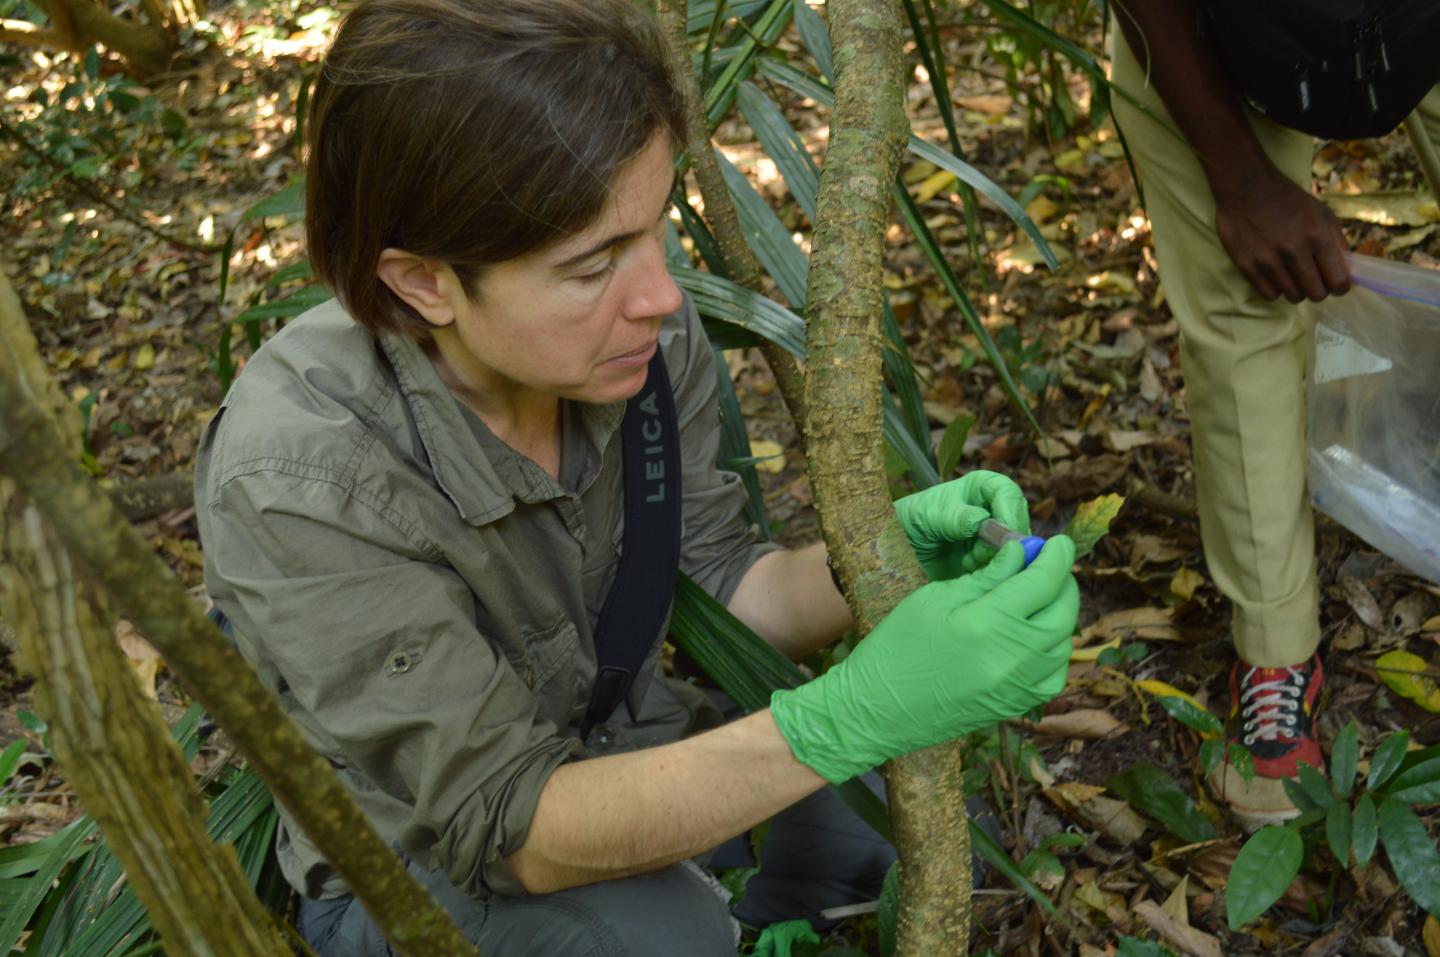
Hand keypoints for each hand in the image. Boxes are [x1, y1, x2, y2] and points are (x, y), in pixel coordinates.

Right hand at [770, 536, 1078, 782]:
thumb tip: (1021, 552)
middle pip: (1064, 610)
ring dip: (1059, 610)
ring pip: (1064, 640)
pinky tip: (1032, 630)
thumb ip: (986, 576)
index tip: (1055, 542)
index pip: (1043, 582)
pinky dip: (1053, 643)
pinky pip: (1054, 668)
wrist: (879, 711)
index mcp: (987, 625)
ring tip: (1037, 593)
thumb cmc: (897, 647)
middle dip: (1062, 580)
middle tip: (1047, 563)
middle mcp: (1013, 659)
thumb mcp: (935, 598)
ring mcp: (1020, 687)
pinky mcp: (1018, 704)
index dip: (1055, 557)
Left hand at [894, 470, 1030, 580]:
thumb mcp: (928, 516)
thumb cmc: (910, 522)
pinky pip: (1006, 567)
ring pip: (1015, 549)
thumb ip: (955, 518)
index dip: (1010, 513)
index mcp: (981, 488)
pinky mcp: (992, 561)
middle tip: (977, 554)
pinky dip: (991, 572)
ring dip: (994, 559)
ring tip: (967, 562)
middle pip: (1018, 524)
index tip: (1004, 534)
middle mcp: (994, 510)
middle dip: (1002, 542)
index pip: (1008, 494)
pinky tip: (969, 570)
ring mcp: (995, 537)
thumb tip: (983, 521)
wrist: (899, 551)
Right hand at [1213, 169, 1350, 303]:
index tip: (1336, 284)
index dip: (1340, 286)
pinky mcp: (1248, 266)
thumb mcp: (1321, 212)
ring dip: (1297, 289)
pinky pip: (1270, 295)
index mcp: (1316, 235)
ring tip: (1292, 275)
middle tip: (1313, 279)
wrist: (1246, 187)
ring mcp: (1268, 260)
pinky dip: (1276, 289)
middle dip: (1319, 289)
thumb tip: (1348, 271)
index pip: (1338, 280)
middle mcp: (1293, 250)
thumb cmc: (1288, 200)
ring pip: (1293, 297)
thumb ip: (1337, 242)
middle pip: (1316, 294)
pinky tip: (1276, 275)